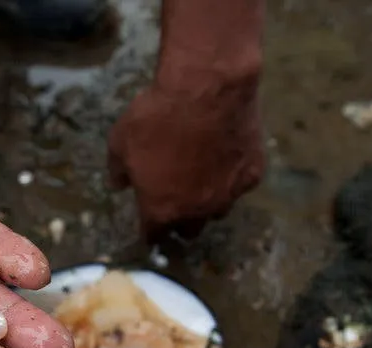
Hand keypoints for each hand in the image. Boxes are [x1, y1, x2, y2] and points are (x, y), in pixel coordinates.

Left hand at [108, 75, 264, 240]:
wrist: (206, 88)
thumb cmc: (156, 117)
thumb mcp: (120, 142)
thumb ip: (118, 170)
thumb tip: (118, 185)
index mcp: (161, 209)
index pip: (153, 235)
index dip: (149, 232)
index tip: (148, 225)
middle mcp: (197, 212)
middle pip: (189, 230)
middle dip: (180, 221)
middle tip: (175, 201)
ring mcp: (228, 195)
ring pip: (217, 211)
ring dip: (208, 203)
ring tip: (202, 182)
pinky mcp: (253, 175)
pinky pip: (240, 185)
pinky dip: (232, 177)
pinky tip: (227, 158)